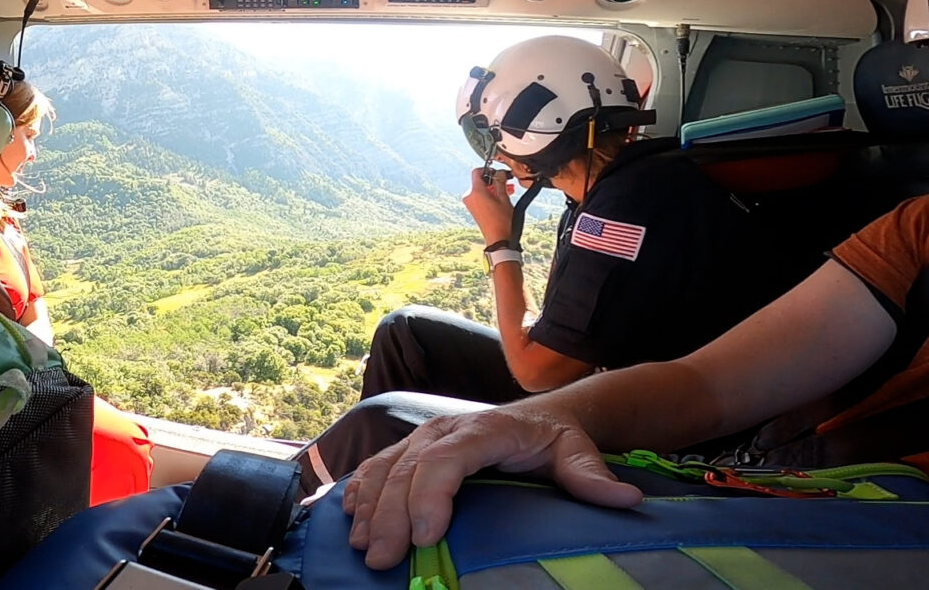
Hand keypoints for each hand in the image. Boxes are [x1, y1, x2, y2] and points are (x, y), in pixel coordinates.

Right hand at [342, 405, 642, 569]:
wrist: (538, 417)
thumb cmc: (554, 439)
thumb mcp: (577, 451)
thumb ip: (592, 475)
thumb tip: (624, 498)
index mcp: (482, 429)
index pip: (446, 459)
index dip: (430, 495)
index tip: (426, 535)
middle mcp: (444, 429)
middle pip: (407, 469)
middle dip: (389, 515)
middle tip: (382, 558)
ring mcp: (423, 436)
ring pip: (385, 467)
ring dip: (368, 506)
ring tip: (362, 546)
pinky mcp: (410, 449)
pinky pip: (376, 466)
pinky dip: (360, 490)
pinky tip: (350, 517)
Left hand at [462, 167, 515, 244]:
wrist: (499, 239)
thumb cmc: (502, 221)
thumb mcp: (504, 198)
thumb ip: (501, 181)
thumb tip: (500, 172)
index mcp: (475, 192)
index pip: (477, 172)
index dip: (488, 169)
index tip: (498, 172)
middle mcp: (470, 197)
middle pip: (480, 181)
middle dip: (494, 180)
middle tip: (507, 181)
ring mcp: (471, 204)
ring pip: (481, 189)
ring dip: (494, 188)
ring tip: (508, 190)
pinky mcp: (474, 209)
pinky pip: (480, 196)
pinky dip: (490, 194)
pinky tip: (502, 197)